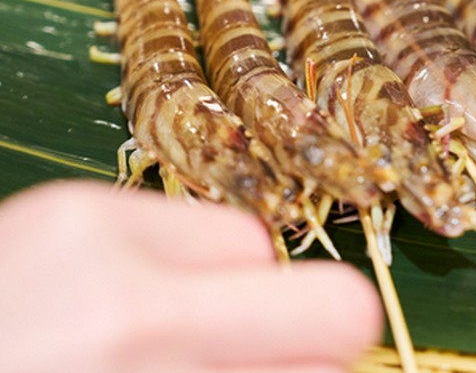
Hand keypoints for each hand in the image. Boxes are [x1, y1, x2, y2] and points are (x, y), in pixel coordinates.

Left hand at [0, 181, 381, 372]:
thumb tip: (322, 357)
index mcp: (137, 329)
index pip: (328, 309)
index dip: (334, 343)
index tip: (318, 363)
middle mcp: (108, 254)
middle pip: (266, 255)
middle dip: (262, 314)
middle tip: (220, 360)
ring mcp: (72, 219)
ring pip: (213, 234)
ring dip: (210, 291)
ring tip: (149, 342)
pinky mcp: (52, 208)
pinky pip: (158, 227)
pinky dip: (160, 274)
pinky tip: (110, 325)